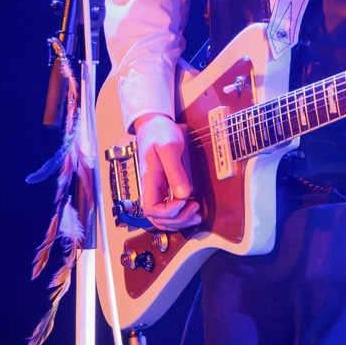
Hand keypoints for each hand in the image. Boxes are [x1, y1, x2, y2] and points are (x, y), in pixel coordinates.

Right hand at [134, 113, 200, 230]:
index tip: (185, 200)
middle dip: (178, 219)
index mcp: (149, 180)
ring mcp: (157, 189)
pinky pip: (167, 208)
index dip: (169, 212)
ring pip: (162, 217)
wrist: (155, 124)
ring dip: (179, 221)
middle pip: (157, 218)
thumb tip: (184, 194)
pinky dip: (179, 215)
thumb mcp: (169, 147)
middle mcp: (151, 188)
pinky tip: (191, 210)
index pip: (152, 209)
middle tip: (195, 209)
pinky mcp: (163, 187)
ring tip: (196, 214)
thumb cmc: (160, 133)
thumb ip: (175, 171)